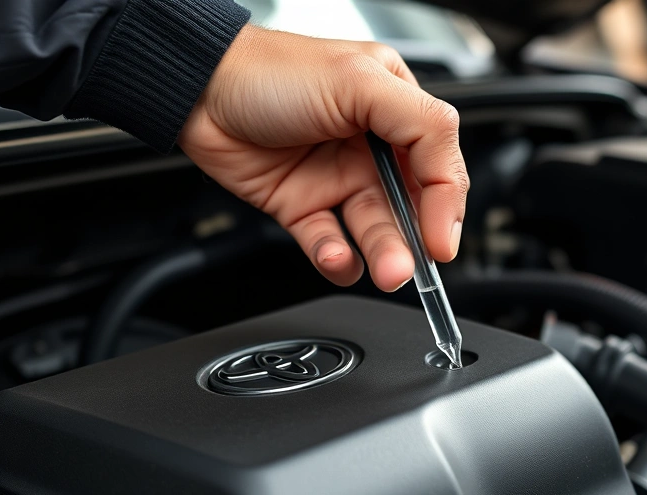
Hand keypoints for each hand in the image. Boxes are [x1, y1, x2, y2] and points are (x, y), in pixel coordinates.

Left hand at [178, 25, 468, 291]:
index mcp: (394, 109)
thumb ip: (423, 125)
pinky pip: (330, 244)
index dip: (445, 206)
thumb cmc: (270, 71)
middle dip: (412, 241)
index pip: (438, 165)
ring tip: (382, 270)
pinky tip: (337, 257)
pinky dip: (336, 258)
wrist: (196, 91)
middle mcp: (369, 147)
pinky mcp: (302, 207)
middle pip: (408, 207)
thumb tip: (450, 185)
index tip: (442, 241)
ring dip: (381, 254)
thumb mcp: (363, 81)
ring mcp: (336, 178)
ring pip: (373, 231)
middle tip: (409, 266)